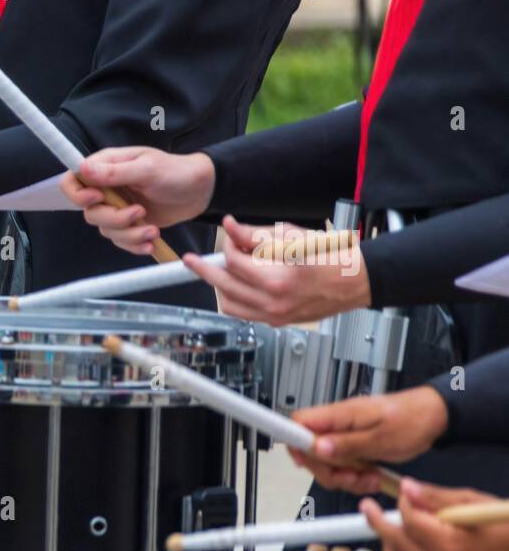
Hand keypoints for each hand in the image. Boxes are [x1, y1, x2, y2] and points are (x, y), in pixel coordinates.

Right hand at [60, 148, 215, 254]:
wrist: (200, 191)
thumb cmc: (176, 172)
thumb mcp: (147, 169)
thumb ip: (115, 172)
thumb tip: (82, 169)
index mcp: (106, 167)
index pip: (72, 181)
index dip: (78, 194)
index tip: (98, 198)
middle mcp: (107, 188)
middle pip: (89, 212)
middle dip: (114, 219)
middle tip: (139, 213)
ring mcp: (116, 207)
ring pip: (105, 230)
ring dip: (129, 234)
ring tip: (153, 230)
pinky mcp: (128, 224)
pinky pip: (119, 241)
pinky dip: (134, 244)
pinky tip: (151, 241)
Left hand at [183, 216, 371, 323]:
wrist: (358, 280)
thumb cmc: (334, 256)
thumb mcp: (295, 236)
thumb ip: (257, 234)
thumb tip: (231, 228)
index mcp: (280, 277)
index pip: (235, 262)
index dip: (227, 245)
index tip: (229, 235)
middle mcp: (275, 302)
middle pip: (224, 286)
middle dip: (204, 270)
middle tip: (191, 261)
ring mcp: (276, 316)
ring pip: (229, 305)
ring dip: (218, 287)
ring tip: (215, 272)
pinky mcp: (278, 322)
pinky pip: (244, 313)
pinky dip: (234, 299)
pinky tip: (233, 286)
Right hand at [289, 386, 448, 493]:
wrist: (434, 417)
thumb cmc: (414, 420)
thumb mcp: (383, 437)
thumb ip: (348, 444)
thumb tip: (317, 448)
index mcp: (340, 415)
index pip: (299, 422)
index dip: (296, 442)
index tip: (307, 461)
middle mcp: (337, 424)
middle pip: (308, 450)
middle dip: (327, 471)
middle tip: (351, 476)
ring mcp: (344, 436)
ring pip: (324, 463)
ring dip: (343, 478)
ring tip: (367, 478)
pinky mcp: (352, 446)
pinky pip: (340, 466)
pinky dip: (353, 477)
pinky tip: (370, 477)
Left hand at [361, 479, 508, 550]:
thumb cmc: (504, 524)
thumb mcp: (472, 502)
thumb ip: (435, 497)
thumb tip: (405, 488)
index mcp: (451, 545)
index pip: (409, 521)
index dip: (403, 504)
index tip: (405, 494)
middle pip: (395, 542)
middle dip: (378, 521)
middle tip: (367, 506)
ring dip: (387, 541)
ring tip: (387, 523)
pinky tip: (401, 541)